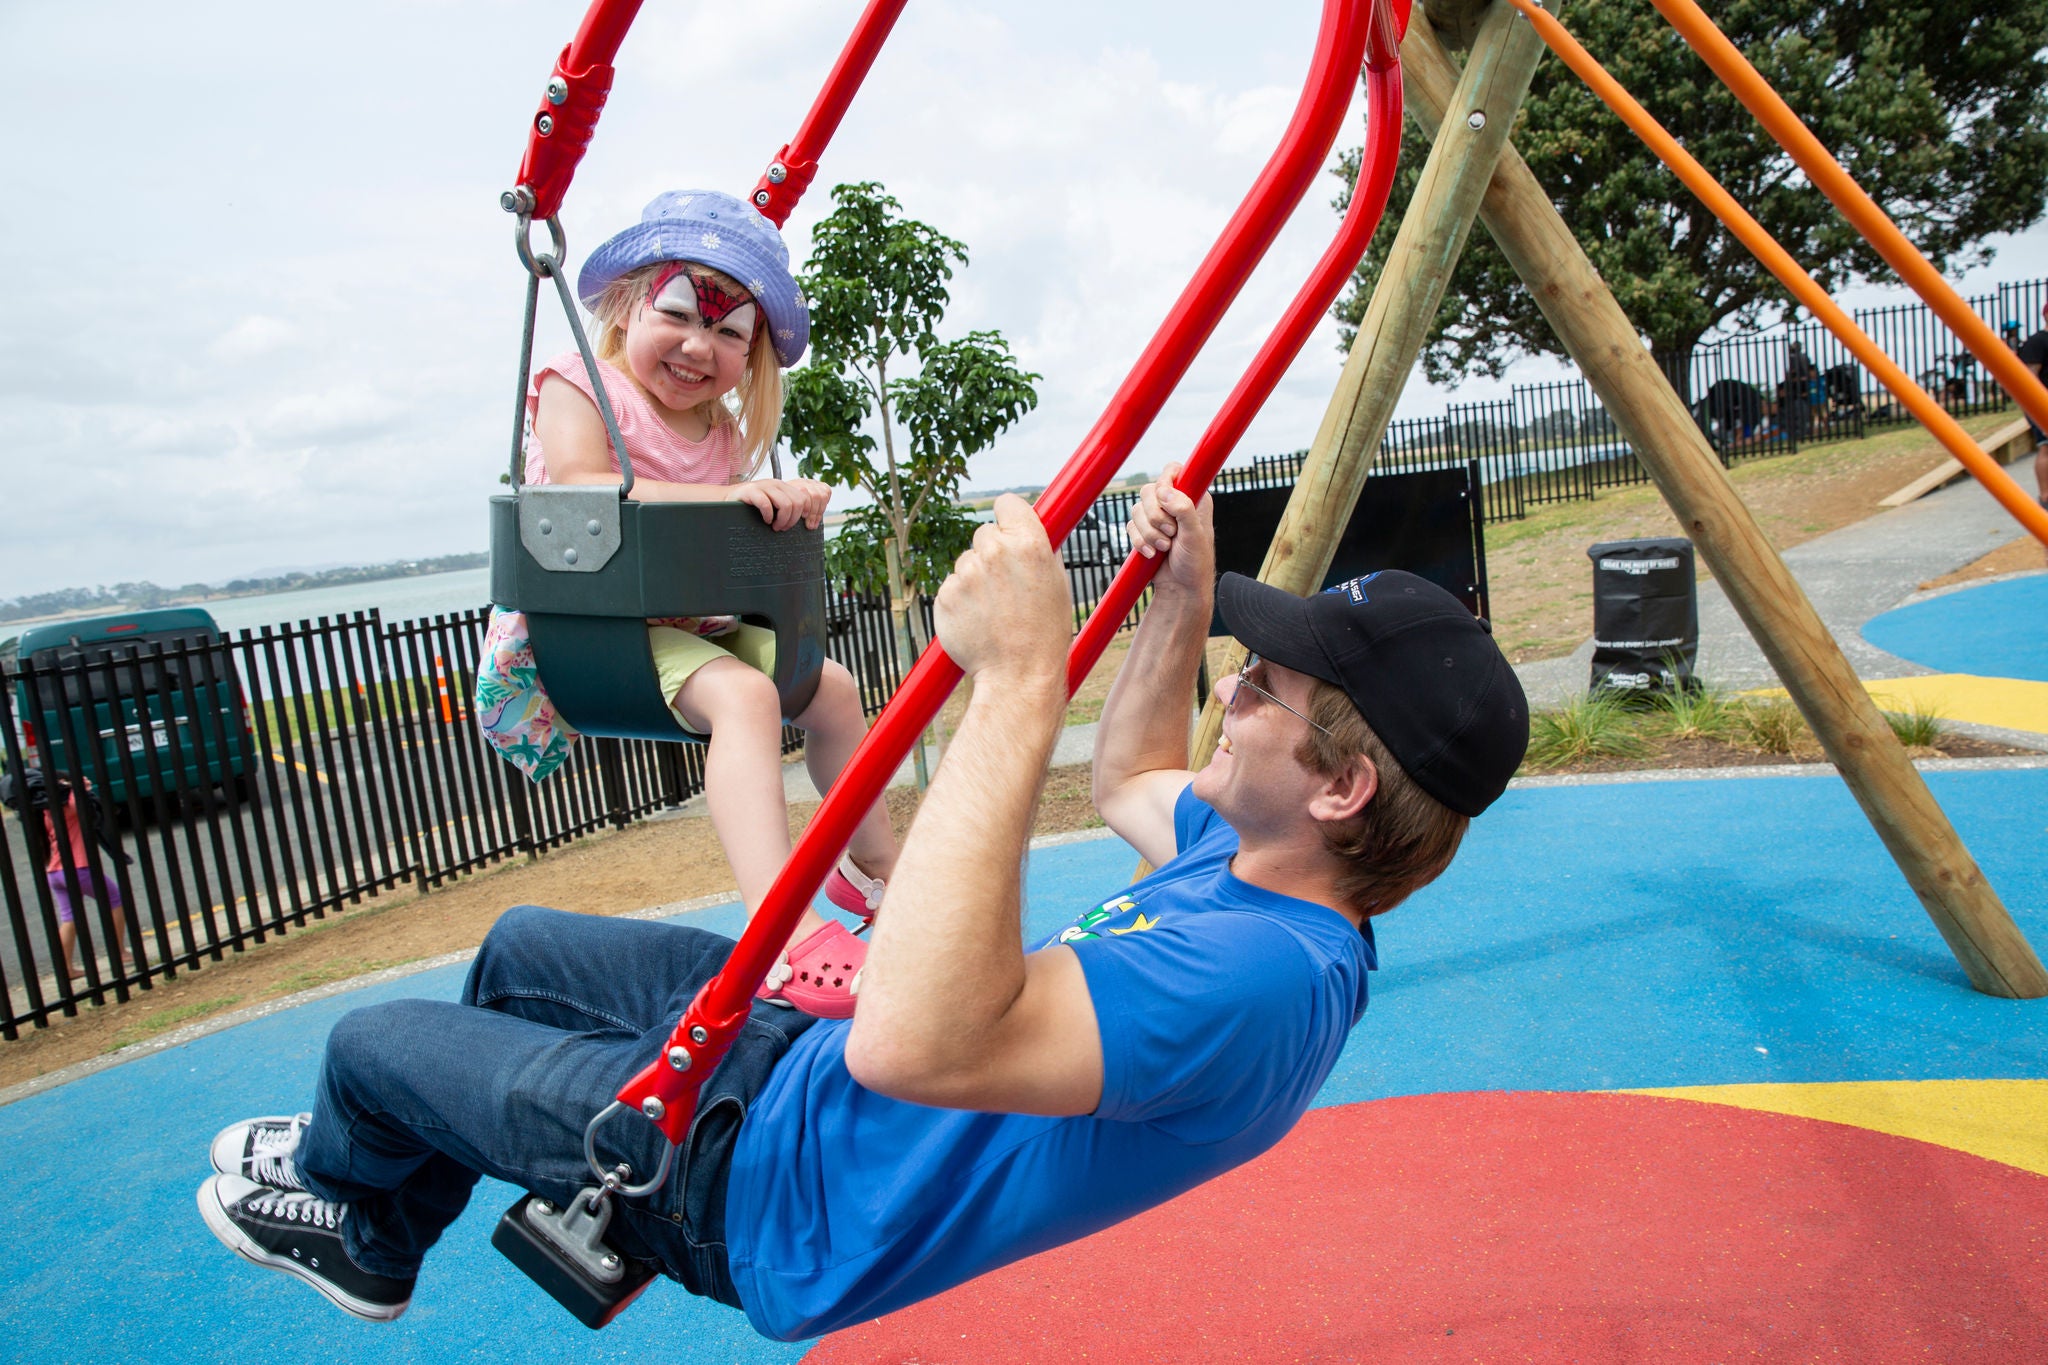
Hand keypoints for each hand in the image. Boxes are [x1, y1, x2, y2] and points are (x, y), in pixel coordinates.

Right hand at [732, 478, 830, 530]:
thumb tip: (806, 522)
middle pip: (798, 503)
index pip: (805, 499)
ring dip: (782, 520)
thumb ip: (787, 508)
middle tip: (782, 528)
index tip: (794, 526)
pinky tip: (765, 521)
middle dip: (793, 520)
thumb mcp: (774, 504)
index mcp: (784, 487)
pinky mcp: (751, 491)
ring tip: (774, 527)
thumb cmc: (754, 507)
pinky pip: (766, 504)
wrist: (729, 499)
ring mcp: (763, 486)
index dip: (803, 514)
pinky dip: (768, 516)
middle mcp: (776, 484)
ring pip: (786, 504)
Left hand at [935, 494, 1072, 683]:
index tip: (1008, 529)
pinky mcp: (946, 594)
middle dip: (992, 552)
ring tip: (994, 609)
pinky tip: (978, 620)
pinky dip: (961, 600)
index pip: (1006, 503)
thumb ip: (1039, 548)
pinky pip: (952, 586)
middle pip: (984, 533)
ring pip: (966, 562)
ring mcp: (966, 573)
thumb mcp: (1056, 582)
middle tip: (1006, 586)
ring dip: (975, 579)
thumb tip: (1027, 526)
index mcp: (1029, 543)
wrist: (1018, 674)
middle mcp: (995, 551)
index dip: (1008, 517)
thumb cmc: (1044, 631)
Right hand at [1126, 462, 1212, 593]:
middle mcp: (1174, 503)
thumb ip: (1184, 510)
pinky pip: (1130, 526)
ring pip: (1137, 509)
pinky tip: (1152, 553)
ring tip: (1164, 547)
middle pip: (1149, 490)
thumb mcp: (1195, 535)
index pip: (1173, 471)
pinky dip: (1140, 541)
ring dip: (1149, 532)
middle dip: (1155, 515)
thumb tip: (1166, 492)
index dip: (1165, 482)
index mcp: (1193, 497)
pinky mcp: (1144, 530)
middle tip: (1171, 532)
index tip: (1165, 499)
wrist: (1181, 587)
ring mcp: (1158, 517)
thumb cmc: (1196, 562)